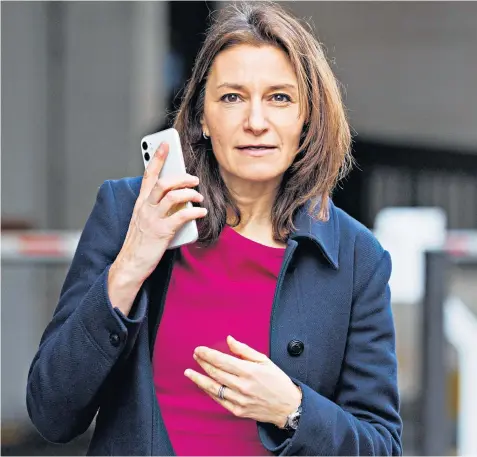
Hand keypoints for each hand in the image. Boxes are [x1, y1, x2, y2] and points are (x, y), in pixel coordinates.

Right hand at [108, 142, 206, 314]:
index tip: (166, 144)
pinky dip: (194, 212)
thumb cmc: (140, 243)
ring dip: (190, 193)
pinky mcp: (161, 232)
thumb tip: (179, 198)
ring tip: (199, 197)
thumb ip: (158, 208)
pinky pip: (181, 216)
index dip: (157, 157)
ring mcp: (152, 219)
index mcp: (140, 203)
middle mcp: (145, 208)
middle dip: (181, 177)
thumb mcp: (145, 221)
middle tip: (193, 179)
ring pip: (172, 196)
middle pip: (163, 183)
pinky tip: (201, 212)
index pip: (148, 175)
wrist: (130, 265)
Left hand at [184, 335, 301, 427]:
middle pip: (216, 373)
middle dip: (203, 363)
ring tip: (189, 372)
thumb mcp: (264, 360)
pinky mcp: (238, 411)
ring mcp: (239, 400)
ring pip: (214, 388)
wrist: (288, 407)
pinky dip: (209, 392)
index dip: (208, 354)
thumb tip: (228, 340)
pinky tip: (203, 385)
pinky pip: (219, 400)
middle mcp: (242, 386)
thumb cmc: (277, 381)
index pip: (222, 360)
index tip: (199, 349)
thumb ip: (244, 350)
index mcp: (249, 371)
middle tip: (195, 356)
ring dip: (200, 379)